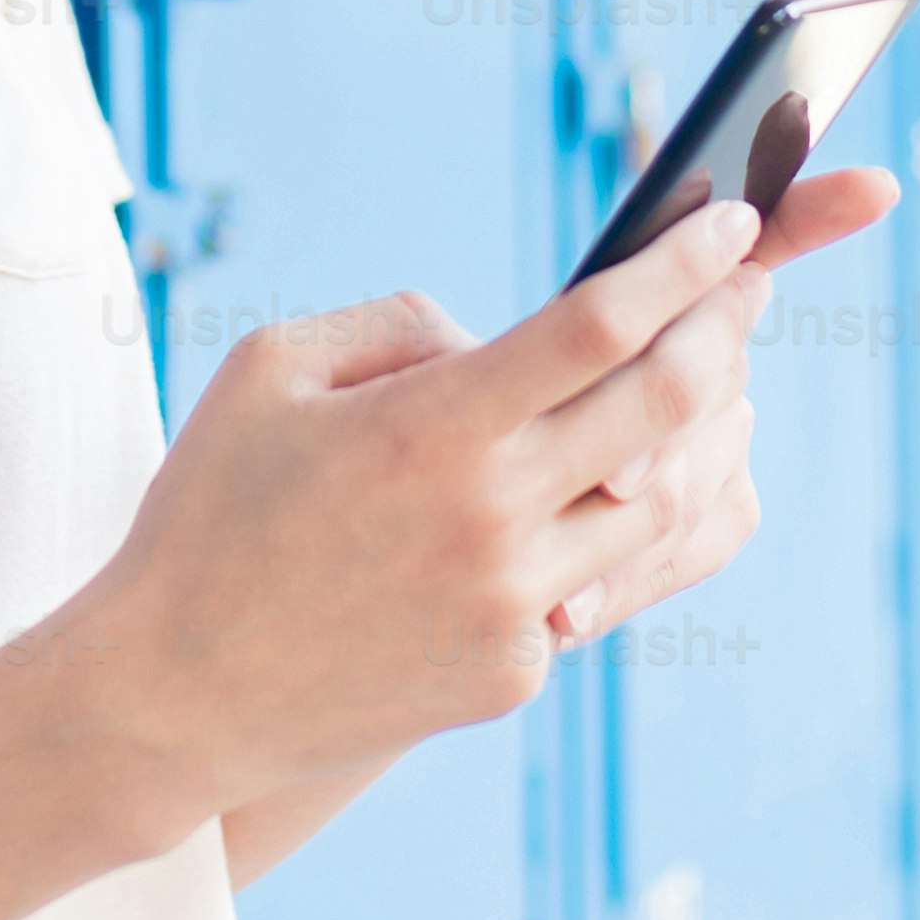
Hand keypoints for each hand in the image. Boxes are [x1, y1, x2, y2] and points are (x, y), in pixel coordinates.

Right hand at [64, 164, 897, 821]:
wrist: (173, 696)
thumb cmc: (210, 512)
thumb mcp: (271, 370)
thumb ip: (401, 328)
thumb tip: (500, 337)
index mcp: (434, 427)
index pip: (600, 324)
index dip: (682, 266)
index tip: (732, 222)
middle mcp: (493, 519)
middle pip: (667, 406)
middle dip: (725, 329)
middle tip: (746, 289)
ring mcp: (514, 607)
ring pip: (663, 505)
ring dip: (702, 435)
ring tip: (707, 383)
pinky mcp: (515, 673)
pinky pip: (604, 585)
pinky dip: (623, 528)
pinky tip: (630, 488)